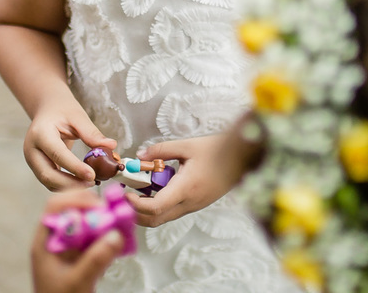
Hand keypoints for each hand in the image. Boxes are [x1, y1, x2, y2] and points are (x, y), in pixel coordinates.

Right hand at [25, 102, 116, 190]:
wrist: (47, 110)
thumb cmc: (62, 111)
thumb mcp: (78, 117)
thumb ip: (92, 133)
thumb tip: (111, 145)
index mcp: (40, 134)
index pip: (57, 154)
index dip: (74, 167)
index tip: (92, 175)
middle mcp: (32, 150)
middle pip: (48, 175)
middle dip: (71, 183)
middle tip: (93, 183)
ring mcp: (33, 161)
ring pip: (49, 182)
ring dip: (69, 187)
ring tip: (91, 184)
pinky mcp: (38, 168)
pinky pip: (51, 181)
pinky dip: (66, 185)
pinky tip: (82, 183)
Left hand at [31, 189, 122, 292]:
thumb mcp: (78, 282)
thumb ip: (95, 260)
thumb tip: (116, 235)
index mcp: (45, 241)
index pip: (56, 206)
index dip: (78, 201)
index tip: (100, 207)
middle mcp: (54, 238)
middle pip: (71, 206)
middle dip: (93, 206)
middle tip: (112, 212)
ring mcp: (66, 244)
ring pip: (84, 218)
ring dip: (102, 217)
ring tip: (117, 224)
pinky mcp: (77, 251)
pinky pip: (92, 232)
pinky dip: (105, 231)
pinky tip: (115, 239)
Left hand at [126, 129, 260, 227]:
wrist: (243, 156)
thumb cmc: (217, 149)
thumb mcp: (187, 145)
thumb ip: (161, 150)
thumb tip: (139, 156)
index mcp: (186, 188)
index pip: (155, 208)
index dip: (135, 205)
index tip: (124, 193)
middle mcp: (190, 203)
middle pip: (155, 220)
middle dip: (135, 212)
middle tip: (124, 197)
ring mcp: (194, 206)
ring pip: (164, 218)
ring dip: (147, 209)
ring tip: (138, 190)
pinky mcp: (198, 204)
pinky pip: (174, 211)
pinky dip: (159, 205)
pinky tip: (155, 188)